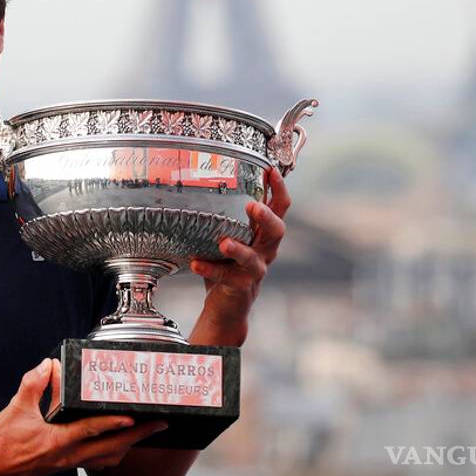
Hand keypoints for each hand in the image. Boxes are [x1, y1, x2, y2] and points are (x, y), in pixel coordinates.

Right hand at [0, 358, 165, 475]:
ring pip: (108, 458)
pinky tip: (117, 445)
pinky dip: (112, 453)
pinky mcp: (67, 465)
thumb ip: (34, 384)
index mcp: (58, 441)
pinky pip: (97, 462)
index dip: (114, 424)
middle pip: (112, 448)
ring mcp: (70, 463)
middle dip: (138, 436)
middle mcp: (69, 456)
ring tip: (144, 433)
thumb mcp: (17, 408)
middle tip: (158, 424)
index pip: (92, 431)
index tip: (135, 418)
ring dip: (128, 446)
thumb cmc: (4, 443)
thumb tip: (47, 365)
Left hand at [189, 167, 288, 334]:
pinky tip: (195, 263)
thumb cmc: (227, 264)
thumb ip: (223, 216)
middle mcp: (265, 250)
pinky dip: (210, 269)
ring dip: (239, 249)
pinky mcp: (241, 286)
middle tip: (252, 206)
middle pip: (277, 231)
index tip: (271, 169)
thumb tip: (199, 182)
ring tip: (224, 243)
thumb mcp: (228, 235)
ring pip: (254, 259)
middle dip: (267, 217)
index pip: (280, 208)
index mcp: (264, 234)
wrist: (227, 306)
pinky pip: (226, 277)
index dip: (279, 189)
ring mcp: (255, 270)